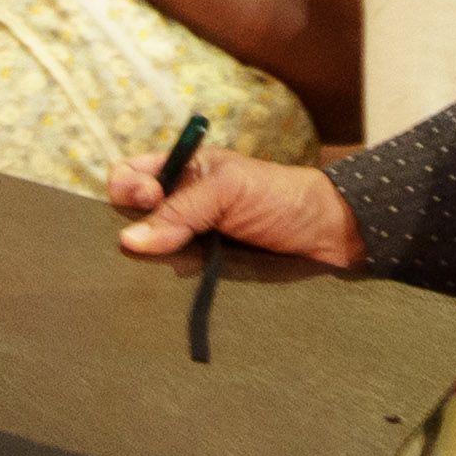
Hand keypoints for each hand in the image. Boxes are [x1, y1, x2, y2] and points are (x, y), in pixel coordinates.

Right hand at [110, 144, 365, 269]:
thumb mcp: (228, 191)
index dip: (129, 186)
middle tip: (156, 238)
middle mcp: (181, 203)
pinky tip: (173, 284)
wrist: (325, 234)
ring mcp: (191, 238)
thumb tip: (129, 241)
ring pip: (150, 250)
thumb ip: (180, 210)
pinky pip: (173, 275)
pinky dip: (170, 279)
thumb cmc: (279, 197)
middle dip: (133, 228)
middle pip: (133, 217)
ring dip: (152, 258)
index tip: (150, 198)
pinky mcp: (203, 268)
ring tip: (166, 264)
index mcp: (184, 171)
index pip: (131, 175)